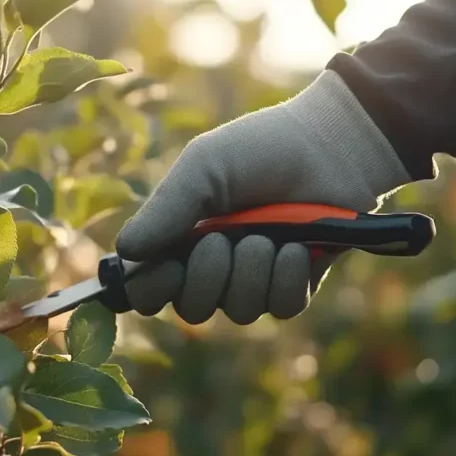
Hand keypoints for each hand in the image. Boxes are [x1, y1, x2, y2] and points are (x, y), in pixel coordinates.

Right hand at [115, 70, 411, 324]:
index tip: (166, 266)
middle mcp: (214, 266)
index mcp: (181, 239)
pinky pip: (281, 308)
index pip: (149, 290)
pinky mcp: (295, 285)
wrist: (330, 145)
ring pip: (238, 311)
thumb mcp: (204, 168)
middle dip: (206, 276)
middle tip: (221, 239)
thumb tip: (125, 251)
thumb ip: (165, 209)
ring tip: (266, 236)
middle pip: (192, 309)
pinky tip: (297, 248)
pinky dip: (286, 278)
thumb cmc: (260, 149)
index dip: (151, 290)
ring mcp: (255, 279)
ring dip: (250, 272)